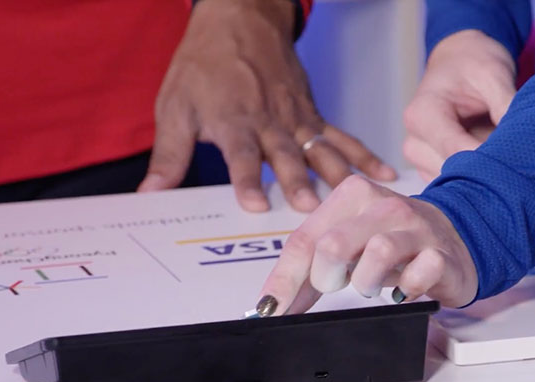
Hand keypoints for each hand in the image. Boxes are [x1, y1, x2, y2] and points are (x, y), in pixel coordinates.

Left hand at [139, 0, 396, 211]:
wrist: (238, 20)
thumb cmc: (204, 66)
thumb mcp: (175, 107)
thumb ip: (169, 154)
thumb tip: (151, 194)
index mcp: (234, 121)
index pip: (240, 155)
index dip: (247, 180)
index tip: (256, 204)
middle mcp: (269, 121)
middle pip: (285, 155)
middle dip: (298, 181)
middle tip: (309, 207)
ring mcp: (296, 118)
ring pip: (320, 148)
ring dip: (336, 174)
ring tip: (353, 198)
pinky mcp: (312, 115)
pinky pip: (342, 137)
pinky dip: (363, 155)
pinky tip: (383, 174)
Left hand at [257, 175, 477, 314]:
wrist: (456, 237)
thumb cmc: (395, 241)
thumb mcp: (349, 243)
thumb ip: (311, 266)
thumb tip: (273, 302)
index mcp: (353, 195)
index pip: (305, 239)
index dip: (283, 280)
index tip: (270, 309)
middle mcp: (384, 206)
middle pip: (334, 245)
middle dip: (325, 278)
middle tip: (336, 285)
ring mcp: (416, 228)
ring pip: (378, 254)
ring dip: (366, 283)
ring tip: (371, 286)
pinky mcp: (442, 254)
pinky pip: (420, 273)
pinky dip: (406, 290)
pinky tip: (403, 291)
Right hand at [403, 30, 516, 180]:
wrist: (458, 61)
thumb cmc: (472, 63)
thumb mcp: (494, 73)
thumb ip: (506, 104)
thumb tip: (524, 138)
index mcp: (422, 115)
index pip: (456, 152)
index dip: (491, 160)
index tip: (523, 159)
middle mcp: (414, 143)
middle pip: (456, 172)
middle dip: (490, 166)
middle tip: (522, 151)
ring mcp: (420, 161)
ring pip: (459, 183)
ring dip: (486, 172)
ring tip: (505, 147)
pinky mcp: (431, 171)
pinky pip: (458, 184)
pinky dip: (480, 175)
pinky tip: (493, 156)